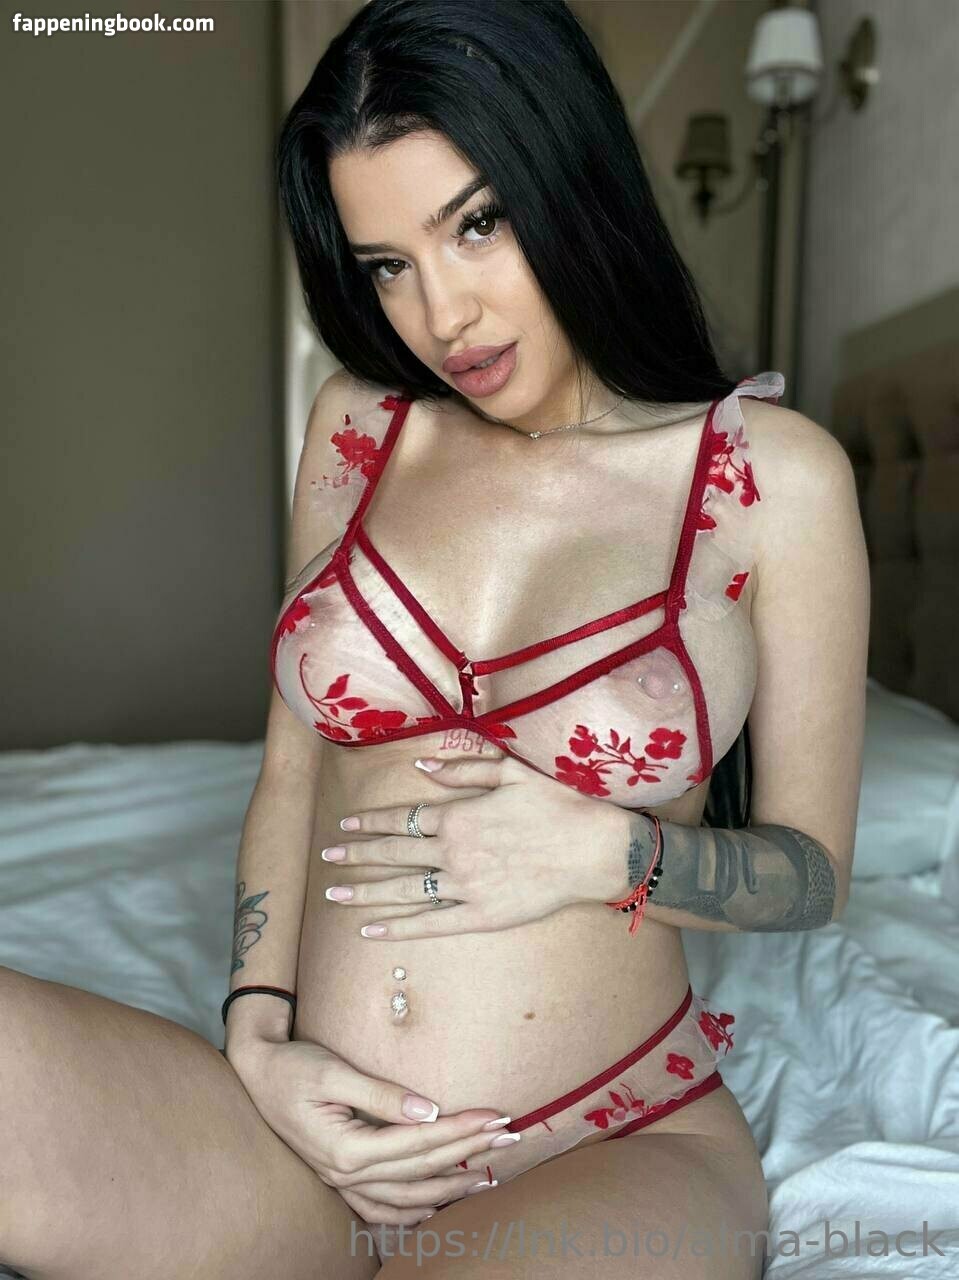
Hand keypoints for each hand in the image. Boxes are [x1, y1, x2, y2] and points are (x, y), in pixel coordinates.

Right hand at [227, 1036, 514, 1226]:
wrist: (255, 1072)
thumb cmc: (292, 1066)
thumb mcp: (333, 1071)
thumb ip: (381, 1094)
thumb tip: (430, 1109)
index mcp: (346, 1148)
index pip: (419, 1142)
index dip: (462, 1129)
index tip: (497, 1116)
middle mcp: (345, 1172)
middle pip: (421, 1169)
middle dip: (468, 1153)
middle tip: (509, 1137)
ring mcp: (340, 1179)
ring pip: (405, 1196)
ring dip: (449, 1186)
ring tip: (487, 1176)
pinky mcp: (339, 1174)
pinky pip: (379, 1206)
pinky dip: (410, 1210)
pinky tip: (435, 1205)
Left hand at [322, 747, 627, 939]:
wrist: (594, 850)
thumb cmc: (557, 806)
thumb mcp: (510, 772)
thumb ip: (463, 769)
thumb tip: (422, 765)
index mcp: (458, 816)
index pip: (402, 819)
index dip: (371, 822)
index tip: (345, 826)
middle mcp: (453, 853)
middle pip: (393, 854)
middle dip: (356, 856)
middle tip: (326, 860)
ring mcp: (465, 887)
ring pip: (404, 891)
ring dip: (366, 892)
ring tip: (334, 894)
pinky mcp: (482, 916)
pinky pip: (431, 924)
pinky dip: (399, 927)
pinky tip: (373, 929)